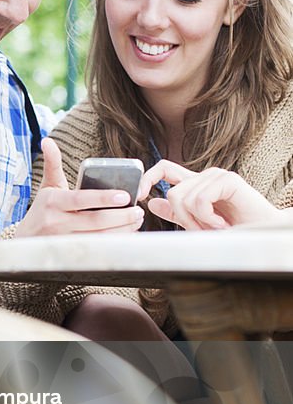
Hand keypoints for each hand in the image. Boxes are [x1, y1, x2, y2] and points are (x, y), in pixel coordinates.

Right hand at [15, 138, 144, 237]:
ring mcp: (64, 240)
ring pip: (99, 237)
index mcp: (53, 202)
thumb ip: (52, 164)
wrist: (25, 240)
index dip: (103, 198)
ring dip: (122, 230)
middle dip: (121, 217)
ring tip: (137, 219)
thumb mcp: (46, 186)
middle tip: (138, 210)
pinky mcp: (70, 253)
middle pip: (95, 221)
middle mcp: (57, 222)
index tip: (125, 195)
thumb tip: (47, 141)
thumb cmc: (42, 210)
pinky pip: (97, 248)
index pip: (81, 199)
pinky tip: (127, 233)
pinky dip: (115, 241)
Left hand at [139, 160, 280, 229]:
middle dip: (181, 218)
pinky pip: (201, 200)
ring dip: (197, 222)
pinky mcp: (229, 181)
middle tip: (200, 230)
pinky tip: (222, 223)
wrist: (262, 234)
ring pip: (184, 198)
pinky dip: (208, 218)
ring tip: (215, 227)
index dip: (147, 178)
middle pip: (172, 192)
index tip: (141, 196)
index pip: (163, 169)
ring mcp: (216, 176)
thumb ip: (176, 212)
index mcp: (195, 184)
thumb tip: (152, 202)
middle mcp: (204, 177)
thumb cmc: (233, 231)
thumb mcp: (198, 223)